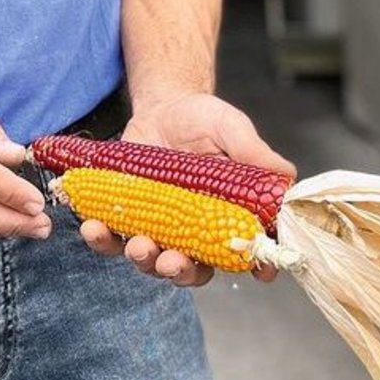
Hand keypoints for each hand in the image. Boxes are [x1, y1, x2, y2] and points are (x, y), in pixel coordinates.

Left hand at [78, 92, 296, 286]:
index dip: (258, 266)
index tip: (259, 272)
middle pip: (195, 269)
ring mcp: (161, 229)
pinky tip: (93, 227)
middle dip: (182, 271)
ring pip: (153, 262)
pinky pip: (114, 240)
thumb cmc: (202, 120)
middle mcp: (197, 233)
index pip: (249, 251)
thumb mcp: (230, 128)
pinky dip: (103, 240)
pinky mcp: (128, 219)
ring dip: (144, 261)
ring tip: (138, 245)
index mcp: (229, 218)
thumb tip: (285, 176)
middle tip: (172, 261)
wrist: (161, 107)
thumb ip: (254, 152)